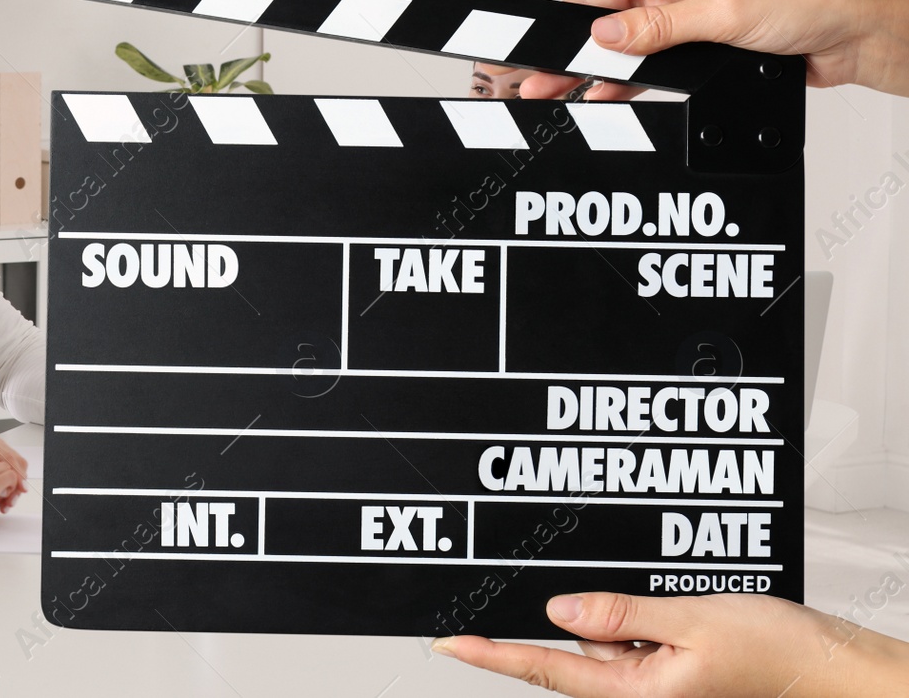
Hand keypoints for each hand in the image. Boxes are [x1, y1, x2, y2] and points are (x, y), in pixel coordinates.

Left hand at [434, 591, 908, 696]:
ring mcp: (656, 687)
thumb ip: (620, 613)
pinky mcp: (672, 675)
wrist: (833, 672)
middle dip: (548, 626)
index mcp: (638, 694)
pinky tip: (648, 604)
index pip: (545, 670)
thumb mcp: (693, 619)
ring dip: (599, 619)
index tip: (447, 642)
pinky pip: (630, 645)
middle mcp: (640, 696)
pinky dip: (625, 622)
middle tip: (521, 592)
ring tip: (639, 598)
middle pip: (567, 659)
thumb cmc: (780, 652)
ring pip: (600, 648)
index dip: (491, 655)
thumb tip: (559, 610)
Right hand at [476, 0, 908, 99]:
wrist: (859, 31)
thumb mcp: (727, 10)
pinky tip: (598, 97)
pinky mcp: (690, 44)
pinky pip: (640, 64)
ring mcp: (677, 11)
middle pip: (592, 7)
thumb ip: (659, 28)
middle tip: (516, 59)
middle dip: (554, 36)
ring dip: (583, 66)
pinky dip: (619, 82)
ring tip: (547, 89)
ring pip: (612, 41)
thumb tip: (603, 40)